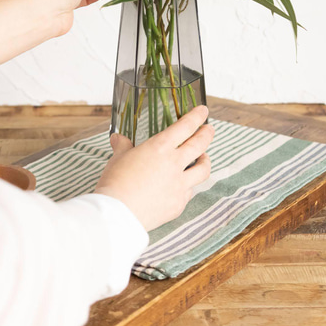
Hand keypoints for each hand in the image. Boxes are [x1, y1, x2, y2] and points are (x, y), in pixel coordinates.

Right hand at [94, 106, 213, 231]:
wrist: (118, 214)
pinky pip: (189, 192)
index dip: (196, 117)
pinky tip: (183, 185)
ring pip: (203, 169)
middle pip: (200, 144)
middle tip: (210, 129)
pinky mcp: (178, 204)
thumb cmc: (116, 182)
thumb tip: (118, 138)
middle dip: (207, 134)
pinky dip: (188, 186)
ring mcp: (180, 185)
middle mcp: (175, 164)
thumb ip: (123, 146)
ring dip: (205, 161)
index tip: (203, 111)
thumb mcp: (118, 158)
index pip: (185, 127)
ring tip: (204, 157)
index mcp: (160, 147)